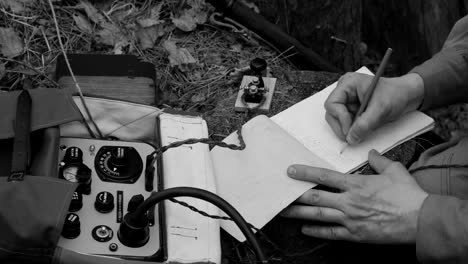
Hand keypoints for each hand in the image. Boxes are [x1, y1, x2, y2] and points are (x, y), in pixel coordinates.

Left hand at [281, 150, 427, 243]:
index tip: (291, 171)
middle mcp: (349, 201)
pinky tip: (305, 228)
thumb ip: (379, 161)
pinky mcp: (355, 234)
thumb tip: (371, 153)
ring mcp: (350, 219)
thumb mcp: (394, 170)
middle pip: (315, 198)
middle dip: (295, 195)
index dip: (305, 173)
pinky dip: (316, 231)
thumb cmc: (408, 195)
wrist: (421, 219)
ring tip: (284, 211)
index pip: (324, 176)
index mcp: (356, 184)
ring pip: (318, 215)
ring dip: (299, 213)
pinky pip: (331, 233)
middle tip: (280, 193)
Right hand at [324, 73, 423, 143]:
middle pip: (331, 113)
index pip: (332, 104)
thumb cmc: (395, 94)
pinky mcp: (351, 110)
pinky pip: (345, 123)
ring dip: (347, 129)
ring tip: (362, 131)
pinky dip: (352, 129)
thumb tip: (351, 138)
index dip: (340, 118)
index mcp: (348, 84)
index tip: (350, 130)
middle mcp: (344, 91)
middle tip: (353, 137)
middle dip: (342, 126)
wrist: (406, 96)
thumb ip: (365, 124)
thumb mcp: (381, 109)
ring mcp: (347, 101)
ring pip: (337, 121)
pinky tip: (363, 129)